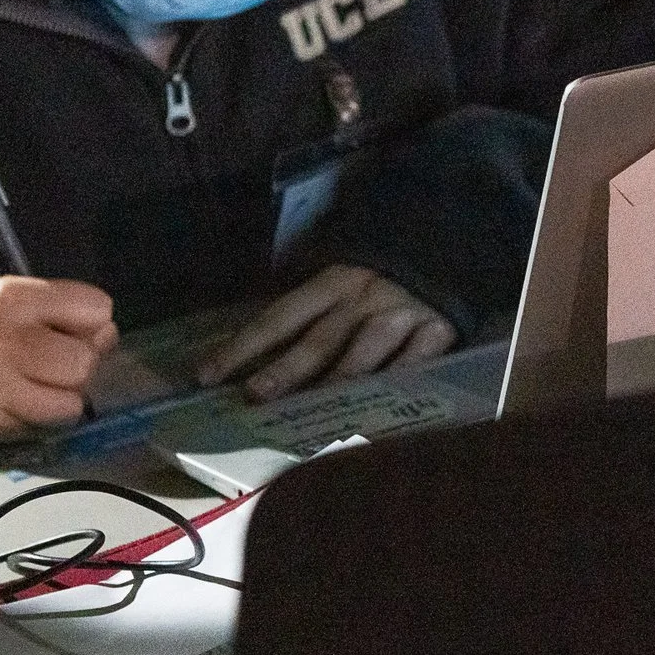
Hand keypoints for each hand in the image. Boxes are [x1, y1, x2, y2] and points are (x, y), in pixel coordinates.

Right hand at [0, 277, 118, 438]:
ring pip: (69, 405)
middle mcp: (0, 343)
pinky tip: (26, 402)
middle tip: (59, 361)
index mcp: (13, 299)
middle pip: (84, 363)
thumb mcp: (30, 297)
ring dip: (66, 397)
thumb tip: (108, 339)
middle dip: (81, 363)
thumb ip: (75, 310)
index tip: (72, 326)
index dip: (94, 320)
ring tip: (43, 384)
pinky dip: (45, 418)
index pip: (97, 309)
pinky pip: (46, 428)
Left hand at [198, 265, 456, 400]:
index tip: (205, 375)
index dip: (241, 347)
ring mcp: (400, 315)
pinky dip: (395, 386)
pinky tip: (375, 410)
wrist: (449, 242)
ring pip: (363, 355)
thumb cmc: (383, 276)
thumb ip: (311, 314)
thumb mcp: (343, 280)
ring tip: (308, 413)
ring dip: (333, 383)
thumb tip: (258, 359)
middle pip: (317, 340)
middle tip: (254, 395)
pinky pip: (415, 364)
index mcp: (331, 283)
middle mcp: (362, 299)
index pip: (278, 318)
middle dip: (284, 369)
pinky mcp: (438, 330)